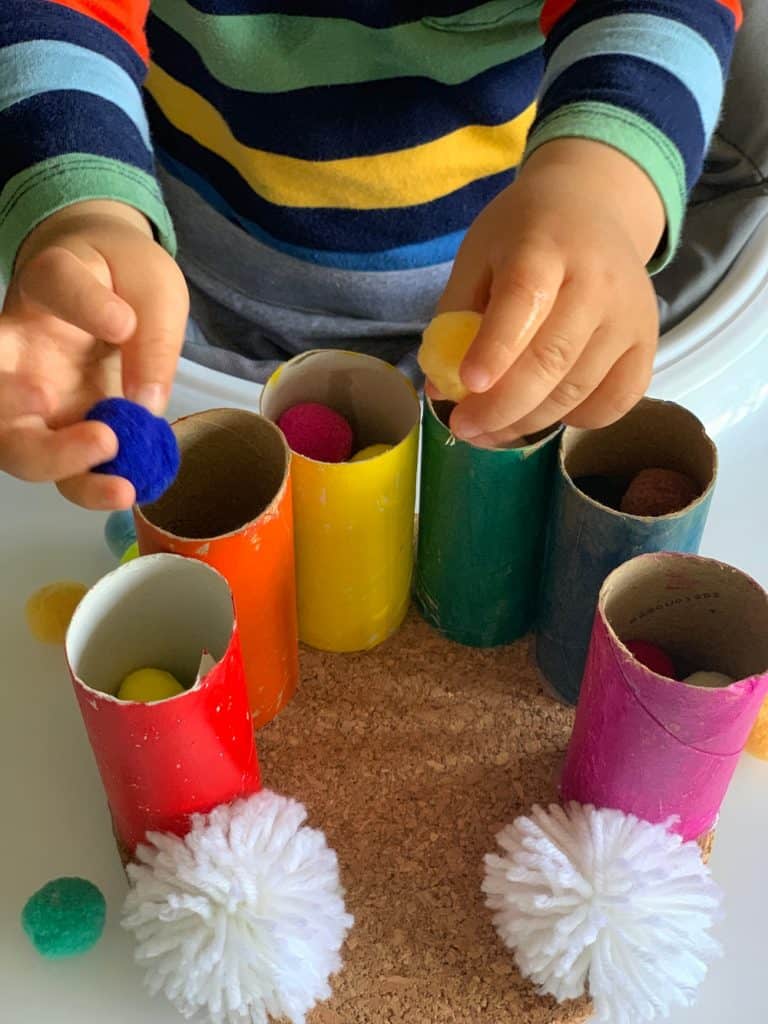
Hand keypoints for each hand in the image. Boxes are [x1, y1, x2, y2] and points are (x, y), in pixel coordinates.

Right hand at [0, 200, 187, 507]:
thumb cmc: (127, 280)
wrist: (113, 291)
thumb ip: (153, 339)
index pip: (55, 282)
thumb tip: (145, 401)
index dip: (83, 302)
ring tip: (121, 486)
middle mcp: (23, 345)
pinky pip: (62, 468)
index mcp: (49, 285)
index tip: (123, 321)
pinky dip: (91, 486)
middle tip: (102, 438)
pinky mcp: (58, 426)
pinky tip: (130, 490)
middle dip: (38, 426)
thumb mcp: (157, 291)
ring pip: (17, 444)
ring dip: (62, 468)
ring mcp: (34, 393)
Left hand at [435, 140, 662, 446]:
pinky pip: (617, 401)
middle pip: (551, 358)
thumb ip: (455, 318)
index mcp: (545, 247)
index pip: (523, 300)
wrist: (592, 207)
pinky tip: (546, 413)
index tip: (468, 385)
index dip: (495, 348)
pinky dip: (578, 420)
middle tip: (464, 427)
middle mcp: (597, 280)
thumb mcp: (478, 256)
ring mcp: (629, 315)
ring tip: (491, 431)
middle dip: (502, 406)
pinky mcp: (648, 343)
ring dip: (529, 422)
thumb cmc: (525, 236)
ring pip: (578, 389)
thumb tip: (439, 389)